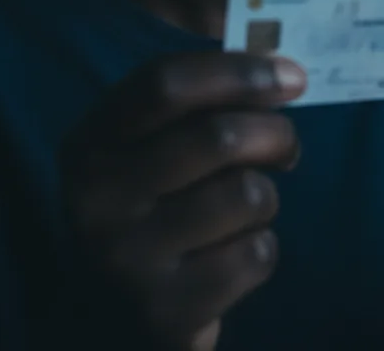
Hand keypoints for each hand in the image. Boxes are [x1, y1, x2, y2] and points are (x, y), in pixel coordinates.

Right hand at [61, 50, 306, 350]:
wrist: (118, 318)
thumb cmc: (158, 206)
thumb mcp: (153, 147)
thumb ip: (202, 102)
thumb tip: (282, 65)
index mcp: (90, 142)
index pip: (166, 83)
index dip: (239, 71)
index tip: (292, 76)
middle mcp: (97, 199)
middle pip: (219, 136)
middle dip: (275, 132)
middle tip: (286, 144)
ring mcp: (126, 259)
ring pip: (246, 195)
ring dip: (266, 196)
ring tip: (247, 207)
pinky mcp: (165, 311)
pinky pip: (255, 254)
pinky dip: (262, 248)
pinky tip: (234, 255)